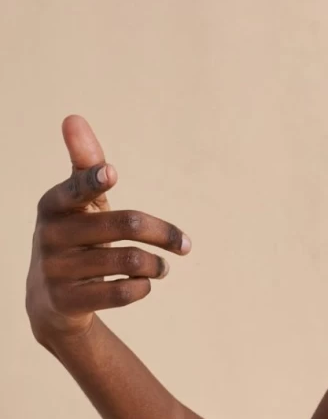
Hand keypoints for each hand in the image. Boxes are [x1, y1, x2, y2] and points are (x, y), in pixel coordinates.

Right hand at [27, 116, 191, 347]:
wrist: (50, 300)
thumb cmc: (75, 237)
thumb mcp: (78, 203)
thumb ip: (84, 164)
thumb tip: (73, 117)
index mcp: (54, 204)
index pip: (76, 189)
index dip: (93, 181)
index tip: (112, 174)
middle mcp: (50, 235)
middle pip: (125, 224)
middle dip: (164, 234)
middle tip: (185, 245)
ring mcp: (56, 270)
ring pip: (129, 260)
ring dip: (157, 264)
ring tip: (164, 267)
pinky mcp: (68, 301)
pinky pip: (122, 292)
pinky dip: (143, 285)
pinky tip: (144, 283)